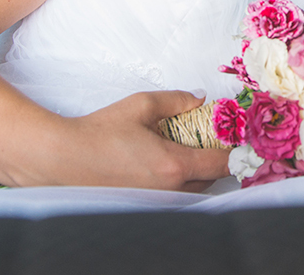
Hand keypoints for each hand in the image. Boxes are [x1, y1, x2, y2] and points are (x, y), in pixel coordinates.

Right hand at [8, 90, 231, 190]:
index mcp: (173, 165)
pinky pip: (174, 195)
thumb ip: (176, 100)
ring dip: (199, 172)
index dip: (236, 151)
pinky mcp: (143, 205)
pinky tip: (166, 162)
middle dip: (217, 159)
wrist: (61, 160)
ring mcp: (156, 202)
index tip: (242, 139)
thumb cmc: (99, 133)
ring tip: (190, 147)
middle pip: (211, 179)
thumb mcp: (140, 106)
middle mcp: (170, 190)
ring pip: (193, 190)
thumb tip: (200, 98)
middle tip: (214, 136)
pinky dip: (180, 181)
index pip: (221, 163)